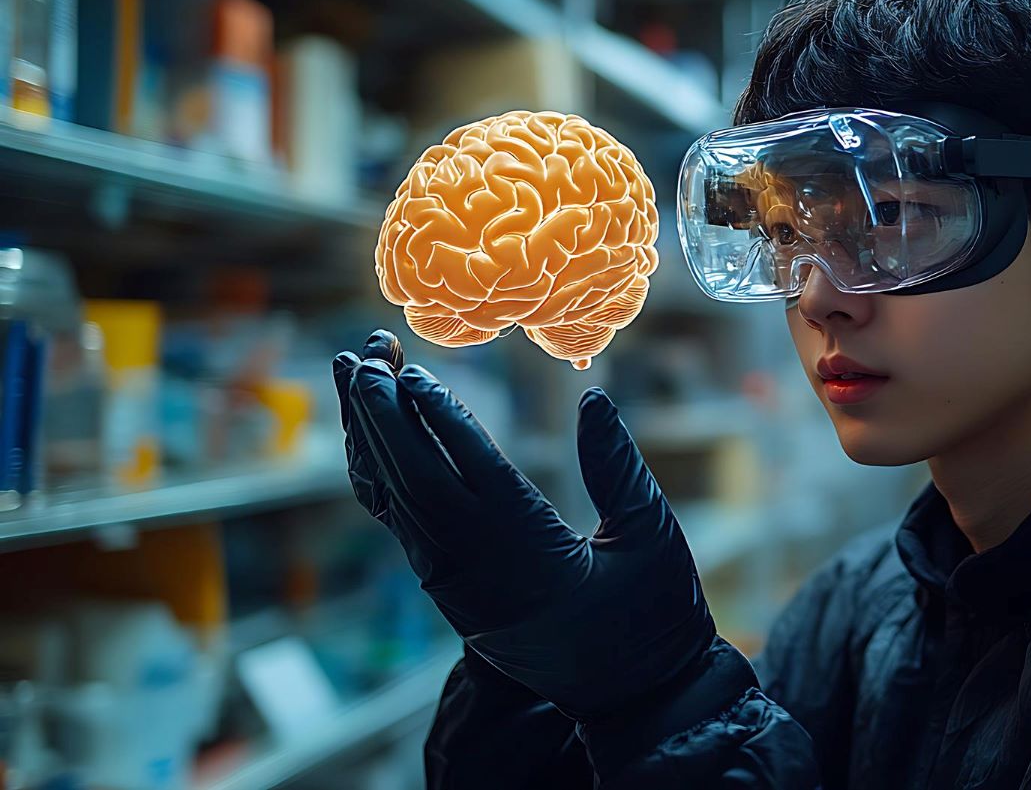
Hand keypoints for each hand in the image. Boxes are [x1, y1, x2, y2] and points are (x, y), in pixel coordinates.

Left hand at [331, 330, 717, 722]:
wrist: (631, 697)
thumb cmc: (652, 616)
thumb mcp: (651, 537)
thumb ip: (618, 466)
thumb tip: (593, 398)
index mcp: (532, 554)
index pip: (473, 472)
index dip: (440, 418)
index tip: (413, 370)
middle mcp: (478, 568)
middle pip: (413, 480)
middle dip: (382, 414)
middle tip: (362, 356)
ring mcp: (456, 582)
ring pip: (396, 500)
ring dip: (371, 436)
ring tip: (354, 375)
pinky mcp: (449, 589)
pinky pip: (401, 522)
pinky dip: (380, 472)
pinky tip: (372, 434)